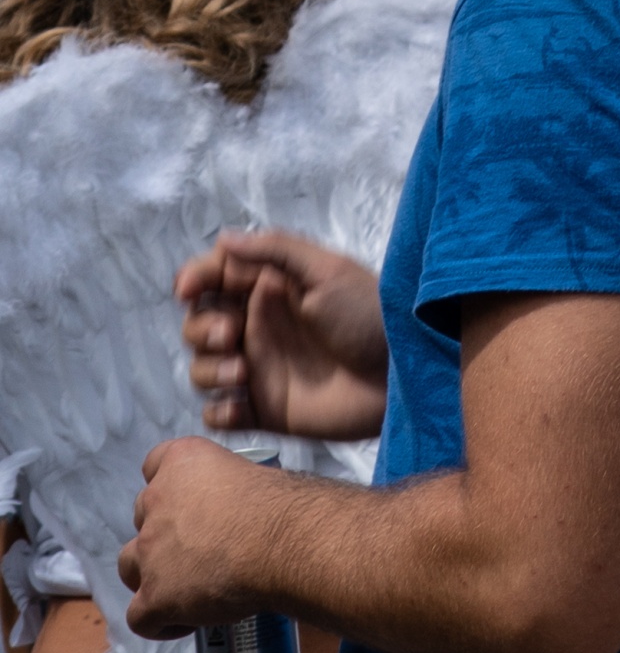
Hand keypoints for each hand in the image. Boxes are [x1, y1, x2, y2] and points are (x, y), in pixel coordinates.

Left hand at [120, 433, 291, 641]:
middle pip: (141, 517)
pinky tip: (189, 622)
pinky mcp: (152, 597)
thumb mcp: (251, 475)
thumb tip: (234, 513)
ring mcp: (148, 552)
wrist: (280, 543)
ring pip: (128, 566)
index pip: (154, 463)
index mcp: (181, 461)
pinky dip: (159, 622)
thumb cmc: (278, 505)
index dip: (170, 487)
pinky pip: (139, 617)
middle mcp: (156, 501)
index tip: (192, 503)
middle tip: (198, 548)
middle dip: (163, 532)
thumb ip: (225, 488)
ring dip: (150, 575)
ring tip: (184, 587)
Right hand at [176, 227, 387, 442]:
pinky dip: (218, 412)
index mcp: (270, 289)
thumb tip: (224, 238)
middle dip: (202, 329)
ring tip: (242, 372)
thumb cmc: (368, 313)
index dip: (194, 279)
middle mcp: (258, 327)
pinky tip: (239, 405)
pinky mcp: (265, 410)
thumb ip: (275, 252)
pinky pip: (220, 414)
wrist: (398, 372)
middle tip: (233, 335)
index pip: (215, 279)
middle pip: (199, 325)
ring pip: (202, 369)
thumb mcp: (327, 272)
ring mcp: (260, 369)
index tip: (188, 288)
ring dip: (208, 369)